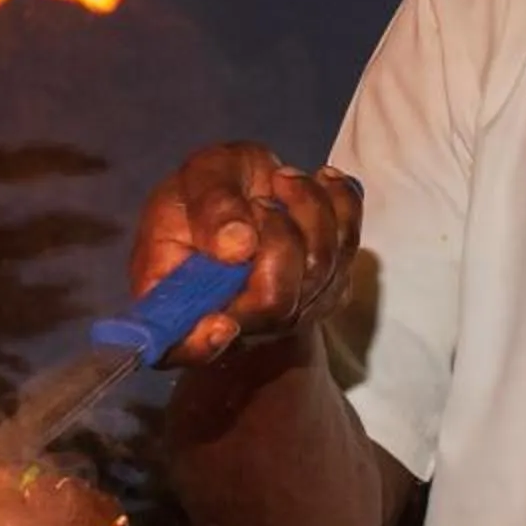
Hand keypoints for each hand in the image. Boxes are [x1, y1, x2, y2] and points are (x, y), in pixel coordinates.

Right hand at [130, 143, 361, 363]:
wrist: (251, 185)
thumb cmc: (212, 186)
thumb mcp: (198, 177)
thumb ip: (210, 207)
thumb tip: (236, 246)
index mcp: (176, 302)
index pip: (182, 348)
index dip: (202, 345)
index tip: (221, 323)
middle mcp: (231, 323)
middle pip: (274, 303)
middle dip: (278, 236)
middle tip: (261, 198)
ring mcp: (286, 316)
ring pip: (322, 270)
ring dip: (310, 209)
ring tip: (284, 179)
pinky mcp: (328, 293)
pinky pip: (350, 250)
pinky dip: (342, 205)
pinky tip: (321, 181)